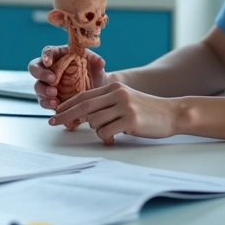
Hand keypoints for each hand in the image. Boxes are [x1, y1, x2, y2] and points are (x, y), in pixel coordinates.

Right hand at [29, 45, 106, 109]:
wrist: (97, 92)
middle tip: (53, 80)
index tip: (49, 62)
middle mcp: (50, 69)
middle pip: (35, 68)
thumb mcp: (96, 66)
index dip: (46, 56)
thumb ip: (96, 61)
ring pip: (38, 86)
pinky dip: (47, 103)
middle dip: (41, 74)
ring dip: (44, 91)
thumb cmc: (93, 74)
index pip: (48, 52)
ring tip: (55, 96)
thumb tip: (99, 61)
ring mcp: (48, 84)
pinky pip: (43, 101)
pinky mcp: (49, 98)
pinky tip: (55, 106)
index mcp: (60, 56)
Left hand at [48, 82, 178, 144]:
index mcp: (114, 87)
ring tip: (112, 131)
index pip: (84, 95)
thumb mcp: (125, 100)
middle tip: (52, 123)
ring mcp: (124, 106)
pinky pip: (106, 132)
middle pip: (84, 106)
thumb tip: (83, 116)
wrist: (172, 113)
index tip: (55, 111)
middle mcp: (117, 94)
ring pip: (95, 122)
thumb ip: (106, 104)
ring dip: (98, 131)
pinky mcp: (131, 120)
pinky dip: (106, 138)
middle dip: (65, 115)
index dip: (67, 104)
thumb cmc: (148, 110)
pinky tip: (116, 137)